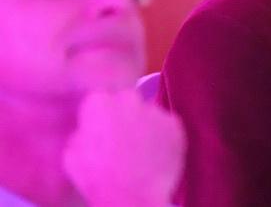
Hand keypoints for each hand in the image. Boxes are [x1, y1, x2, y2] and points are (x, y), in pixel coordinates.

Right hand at [63, 89, 185, 206]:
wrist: (131, 197)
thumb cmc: (97, 178)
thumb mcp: (71, 153)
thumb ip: (82, 131)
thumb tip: (90, 127)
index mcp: (99, 102)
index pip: (103, 98)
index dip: (103, 115)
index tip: (104, 130)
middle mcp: (129, 99)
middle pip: (128, 100)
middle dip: (126, 115)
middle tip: (124, 139)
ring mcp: (155, 110)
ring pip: (149, 113)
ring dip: (146, 125)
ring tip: (142, 151)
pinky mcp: (175, 123)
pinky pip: (167, 126)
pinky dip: (164, 136)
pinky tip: (157, 154)